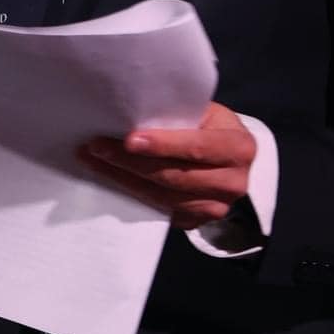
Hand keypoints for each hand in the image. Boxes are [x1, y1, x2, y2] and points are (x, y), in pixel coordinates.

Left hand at [78, 102, 255, 229]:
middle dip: (131, 161)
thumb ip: (177, 115)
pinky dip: (131, 193)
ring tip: (94, 160)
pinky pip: (159, 211)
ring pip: (162, 197)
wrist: (226, 157)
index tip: (129, 140)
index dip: (163, 145)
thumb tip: (128, 113)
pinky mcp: (197, 221)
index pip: (198, 148)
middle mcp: (233, 182)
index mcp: (239, 147)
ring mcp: (216, 207)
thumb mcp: (202, 112)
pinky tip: (109, 177)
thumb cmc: (208, 127)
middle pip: (175, 176)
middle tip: (97, 147)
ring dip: (123, 178)